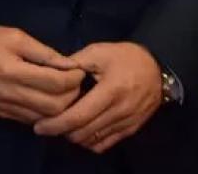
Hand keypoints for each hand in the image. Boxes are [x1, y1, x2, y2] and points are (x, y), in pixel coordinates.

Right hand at [0, 22, 83, 124]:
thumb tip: (68, 64)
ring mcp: (5, 108)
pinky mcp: (1, 114)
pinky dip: (45, 112)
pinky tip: (47, 98)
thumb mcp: (14, 35)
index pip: (55, 83)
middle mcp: (9, 94)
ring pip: (45, 118)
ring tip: (64, 90)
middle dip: (72, 95)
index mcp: (12, 70)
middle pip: (54, 106)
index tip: (79, 69)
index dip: (74, 78)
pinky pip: (31, 120)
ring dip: (61, 107)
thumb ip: (43, 52)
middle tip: (75, 81)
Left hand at [33, 42, 161, 153]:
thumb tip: (50, 73)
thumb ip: (74, 63)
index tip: (39, 126)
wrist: (157, 67)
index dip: (56, 124)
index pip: (78, 116)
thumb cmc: (125, 57)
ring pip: (92, 141)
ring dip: (74, 137)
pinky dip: (89, 142)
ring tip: (63, 126)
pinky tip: (81, 131)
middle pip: (82, 133)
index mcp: (110, 91)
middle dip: (61, 132)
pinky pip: (105, 144)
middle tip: (48, 124)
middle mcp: (119, 111)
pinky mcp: (131, 130)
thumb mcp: (98, 52)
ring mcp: (127, 123)